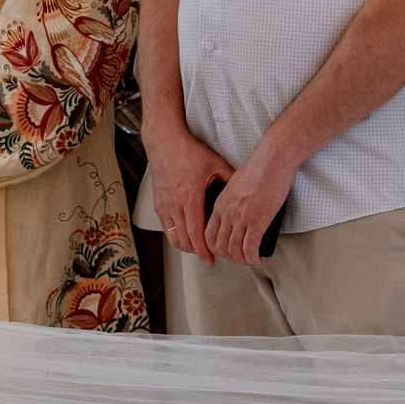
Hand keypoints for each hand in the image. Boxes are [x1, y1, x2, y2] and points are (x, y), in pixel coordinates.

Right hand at [142, 121, 232, 262]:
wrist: (165, 144)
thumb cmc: (188, 153)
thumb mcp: (215, 164)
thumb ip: (230, 179)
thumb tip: (245, 189)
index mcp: (190, 197)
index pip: (196, 233)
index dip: (204, 250)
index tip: (211, 260)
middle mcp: (175, 205)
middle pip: (185, 240)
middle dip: (198, 252)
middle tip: (209, 255)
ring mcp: (164, 206)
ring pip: (174, 237)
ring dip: (187, 246)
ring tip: (199, 248)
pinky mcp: (159, 204)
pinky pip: (166, 229)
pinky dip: (176, 236)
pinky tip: (185, 235)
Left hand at [204, 148, 294, 267]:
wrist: (273, 160)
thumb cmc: (261, 166)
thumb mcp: (237, 182)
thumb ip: (233, 198)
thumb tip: (239, 208)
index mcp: (221, 203)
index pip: (209, 234)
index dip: (216, 248)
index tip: (225, 251)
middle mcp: (227, 212)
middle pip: (219, 246)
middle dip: (229, 257)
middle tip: (239, 258)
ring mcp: (240, 218)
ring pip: (234, 251)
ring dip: (242, 260)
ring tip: (250, 260)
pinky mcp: (256, 221)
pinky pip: (250, 249)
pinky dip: (253, 258)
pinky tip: (258, 258)